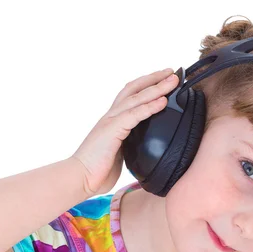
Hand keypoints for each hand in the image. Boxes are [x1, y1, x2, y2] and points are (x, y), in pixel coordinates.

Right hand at [71, 68, 178, 196]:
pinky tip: (163, 101)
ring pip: (137, 97)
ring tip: (173, 80)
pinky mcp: (113, 129)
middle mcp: (111, 116)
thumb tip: (143, 150)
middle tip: (172, 72)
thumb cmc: (97, 171)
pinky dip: (150, 107)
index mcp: (112, 121)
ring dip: (157, 87)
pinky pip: (135, 114)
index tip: (163, 80)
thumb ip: (129, 146)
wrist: (79, 177)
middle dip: (154, 79)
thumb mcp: (119, 155)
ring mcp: (111, 121)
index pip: (130, 96)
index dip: (146, 86)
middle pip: (134, 89)